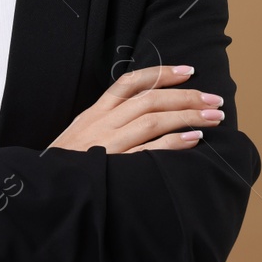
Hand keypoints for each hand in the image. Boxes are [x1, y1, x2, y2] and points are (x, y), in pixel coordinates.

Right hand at [47, 64, 224, 153]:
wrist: (46, 190)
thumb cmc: (65, 167)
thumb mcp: (79, 136)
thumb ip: (105, 123)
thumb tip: (140, 114)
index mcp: (94, 113)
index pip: (130, 83)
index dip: (161, 73)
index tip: (189, 71)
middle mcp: (102, 123)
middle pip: (150, 99)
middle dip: (187, 96)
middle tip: (215, 98)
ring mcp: (108, 143)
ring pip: (153, 119)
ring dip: (188, 115)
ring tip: (213, 116)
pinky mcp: (114, 165)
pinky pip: (150, 149)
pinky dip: (174, 142)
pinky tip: (194, 139)